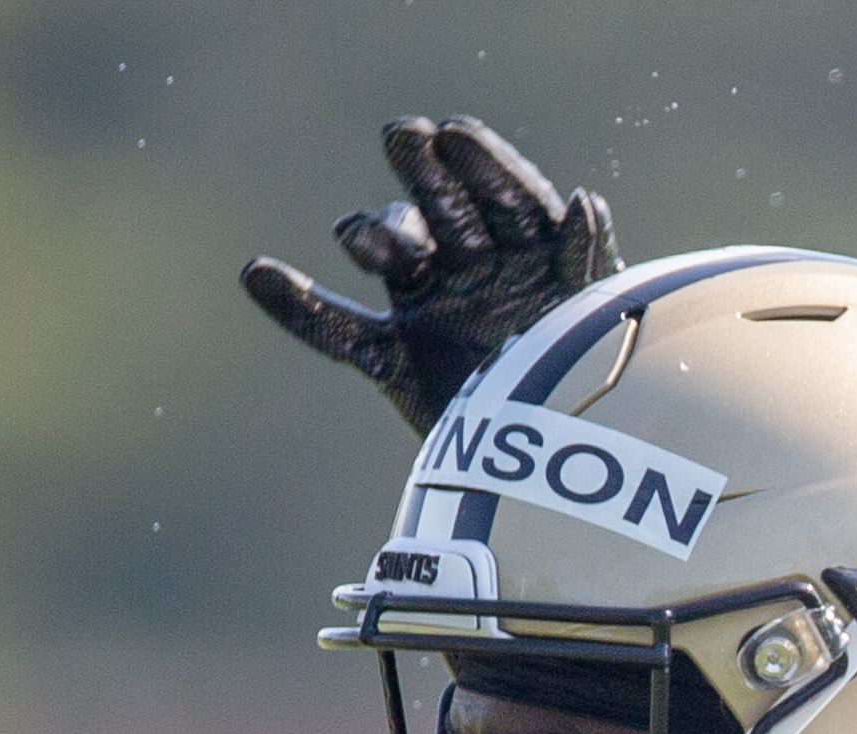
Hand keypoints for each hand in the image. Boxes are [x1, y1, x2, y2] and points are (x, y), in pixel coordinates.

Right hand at [242, 115, 617, 433]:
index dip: (483, 163)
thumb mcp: (598, 322)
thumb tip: (584, 199)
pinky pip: (340, 331)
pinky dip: (299, 307)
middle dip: (426, 175)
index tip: (454, 135)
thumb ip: (587, 263)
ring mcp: (429, 306)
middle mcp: (474, 265)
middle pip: (445, 209)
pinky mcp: (395, 358)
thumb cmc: (588, 387)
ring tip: (362, 241)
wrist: (558, 476)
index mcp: (530, 250)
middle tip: (403, 136)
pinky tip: (258, 275)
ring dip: (374, 236)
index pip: (506, 194)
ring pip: (392, 254)